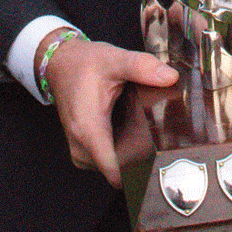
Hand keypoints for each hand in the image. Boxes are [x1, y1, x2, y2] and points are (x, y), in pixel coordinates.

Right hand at [38, 34, 177, 188]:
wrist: (61, 63)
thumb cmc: (84, 63)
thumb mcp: (114, 59)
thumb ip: (142, 67)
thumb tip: (170, 77)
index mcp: (88, 129)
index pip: (115, 171)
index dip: (140, 171)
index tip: (161, 163)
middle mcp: (81, 145)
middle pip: (118, 172)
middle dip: (142, 162)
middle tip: (164, 144)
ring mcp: (80, 150)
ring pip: (112, 168)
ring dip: (132, 158)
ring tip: (152, 138)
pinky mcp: (83, 148)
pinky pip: (106, 161)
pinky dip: (122, 153)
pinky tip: (137, 137)